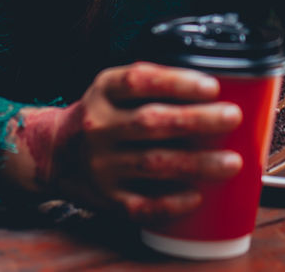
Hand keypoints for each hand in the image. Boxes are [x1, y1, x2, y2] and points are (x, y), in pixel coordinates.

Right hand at [11, 62, 242, 222]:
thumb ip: (151, 84)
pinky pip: (142, 204)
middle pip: (152, 122)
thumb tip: (215, 88)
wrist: (53, 152)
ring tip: (231, 162)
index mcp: (104, 91)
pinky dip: (171, 202)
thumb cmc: (100, 116)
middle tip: (232, 118)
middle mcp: (99, 126)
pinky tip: (196, 196)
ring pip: (153, 164)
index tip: (212, 86)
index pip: (139, 81)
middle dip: (198, 121)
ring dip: (197, 164)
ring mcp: (101, 164)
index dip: (177, 82)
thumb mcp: (112, 87)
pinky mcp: (106, 197)